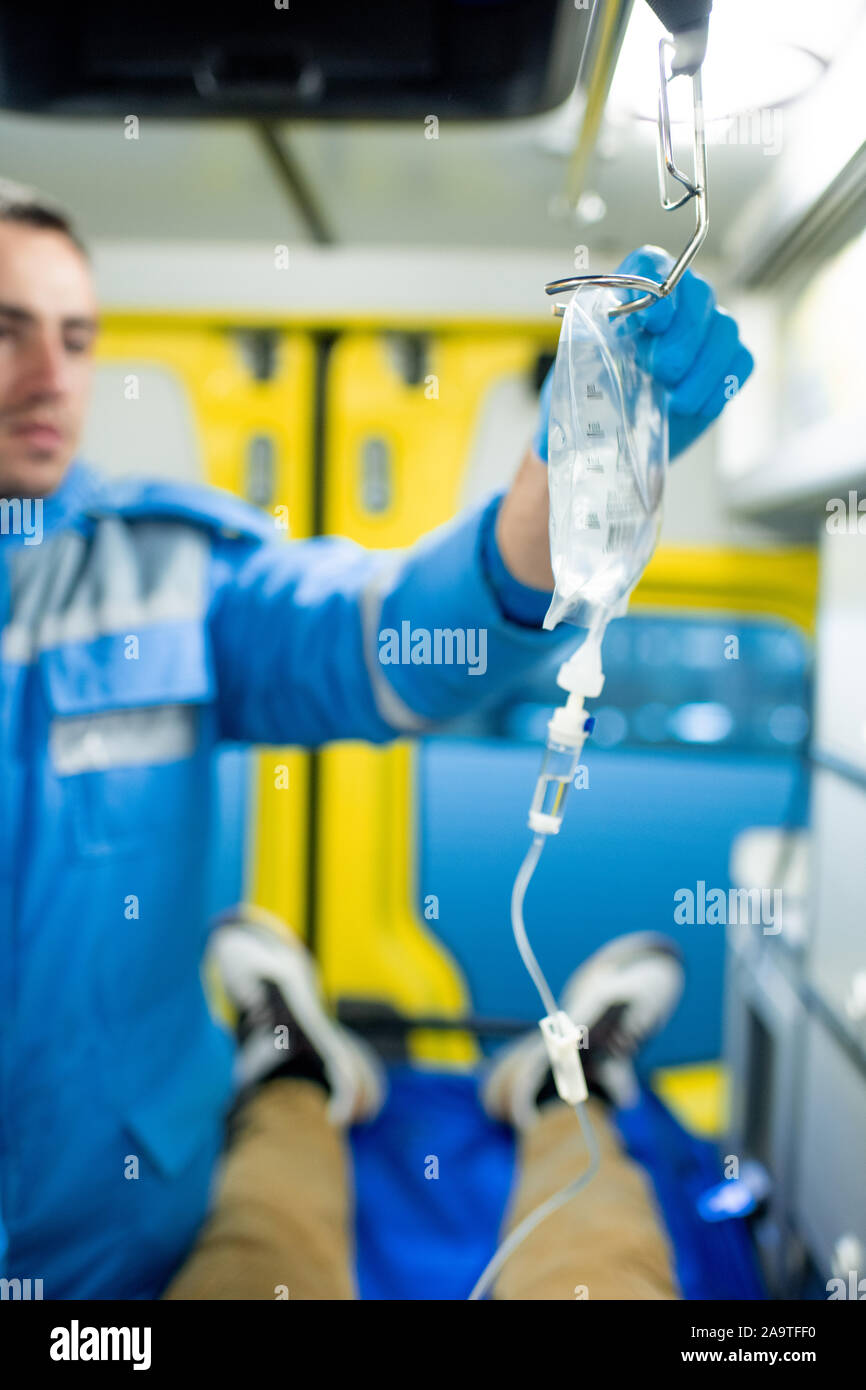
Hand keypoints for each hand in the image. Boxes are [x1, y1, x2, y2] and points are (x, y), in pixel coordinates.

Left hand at [532, 244, 753, 461]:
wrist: (616, 430)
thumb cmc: (595, 392)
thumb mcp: (581, 368)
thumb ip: (591, 347)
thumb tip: (610, 339)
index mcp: (633, 291)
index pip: (651, 265)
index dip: (658, 287)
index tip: (653, 322)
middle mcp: (678, 300)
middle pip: (698, 295)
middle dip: (682, 338)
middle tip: (659, 371)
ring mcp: (710, 327)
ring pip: (725, 330)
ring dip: (700, 370)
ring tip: (673, 401)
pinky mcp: (729, 359)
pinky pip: (740, 361)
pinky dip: (718, 388)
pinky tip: (691, 406)